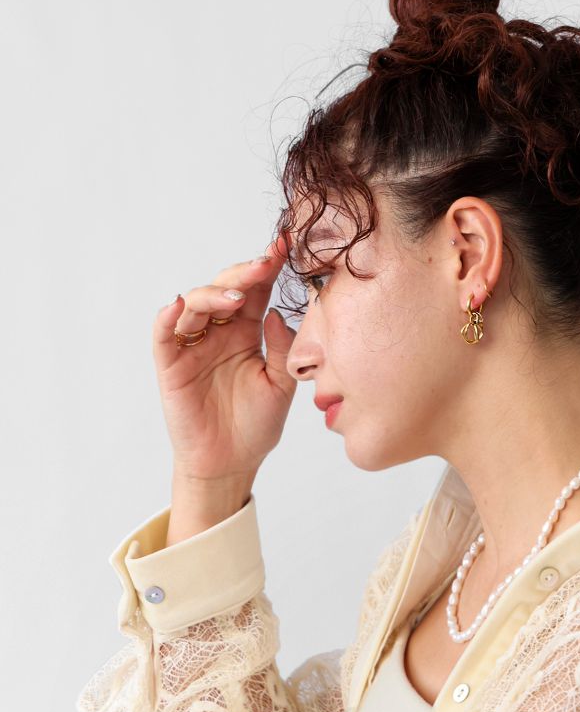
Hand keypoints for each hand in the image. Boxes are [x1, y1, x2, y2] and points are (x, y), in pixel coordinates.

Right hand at [151, 233, 298, 483]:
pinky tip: (178, 305)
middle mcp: (218, 332)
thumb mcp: (281, 385)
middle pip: (225, 290)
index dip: (267, 268)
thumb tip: (278, 313)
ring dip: (212, 294)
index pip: (256, 292)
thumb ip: (282, 349)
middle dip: (243, 274)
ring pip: (194, 305)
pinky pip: (164, 335)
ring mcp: (192, 346)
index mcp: (247, 332)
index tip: (284, 247)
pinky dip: (168, 317)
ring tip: (235, 298)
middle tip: (263, 264)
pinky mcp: (170, 364)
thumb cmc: (255, 425)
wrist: (231, 464)